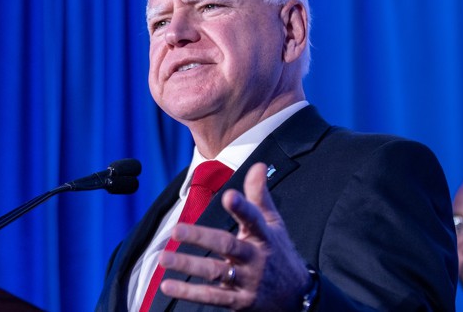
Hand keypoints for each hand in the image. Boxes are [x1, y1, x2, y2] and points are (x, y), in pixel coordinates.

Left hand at [157, 163, 311, 310]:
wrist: (298, 297)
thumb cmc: (278, 253)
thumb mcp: (274, 224)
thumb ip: (259, 196)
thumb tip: (257, 165)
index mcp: (263, 236)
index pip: (254, 219)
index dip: (242, 208)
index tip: (229, 196)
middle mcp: (255, 258)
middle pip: (227, 246)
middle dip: (201, 238)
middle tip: (176, 231)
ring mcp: (247, 281)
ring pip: (215, 272)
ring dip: (188, 266)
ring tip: (164, 258)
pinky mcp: (239, 301)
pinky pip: (212, 297)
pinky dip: (189, 292)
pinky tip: (168, 285)